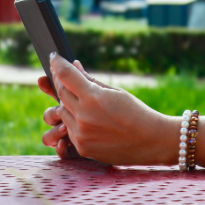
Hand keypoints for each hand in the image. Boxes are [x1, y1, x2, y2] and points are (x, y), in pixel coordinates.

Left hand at [42, 54, 174, 165]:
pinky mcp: (82, 148)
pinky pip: (69, 130)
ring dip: (67, 103)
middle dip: (60, 82)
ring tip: (81, 99)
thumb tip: (75, 66)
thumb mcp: (115, 92)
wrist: (151, 141)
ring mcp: (80, 134)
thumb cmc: (136, 112)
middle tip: (61, 74)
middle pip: (60, 93)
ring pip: (62, 113)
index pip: (66, 75)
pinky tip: (88, 118)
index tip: (53, 56)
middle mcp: (83, 116)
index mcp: (93, 97)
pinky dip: (74, 121)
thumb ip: (91, 80)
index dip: (57, 63)